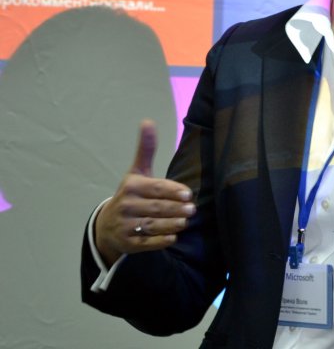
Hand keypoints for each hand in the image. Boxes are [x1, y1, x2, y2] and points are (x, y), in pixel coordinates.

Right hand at [95, 120, 195, 266]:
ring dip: (171, 224)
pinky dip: (160, 241)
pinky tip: (173, 237)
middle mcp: (126, 206)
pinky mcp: (128, 244)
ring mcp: (125, 226)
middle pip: (155, 208)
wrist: (108, 225)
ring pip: (151, 226)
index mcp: (131, 186)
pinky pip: (146, 243)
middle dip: (175, 209)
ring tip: (186, 221)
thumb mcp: (137, 171)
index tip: (188, 194)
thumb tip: (148, 121)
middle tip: (192, 209)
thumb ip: (146, 149)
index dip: (172, 191)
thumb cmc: (131, 194)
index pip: (155, 188)